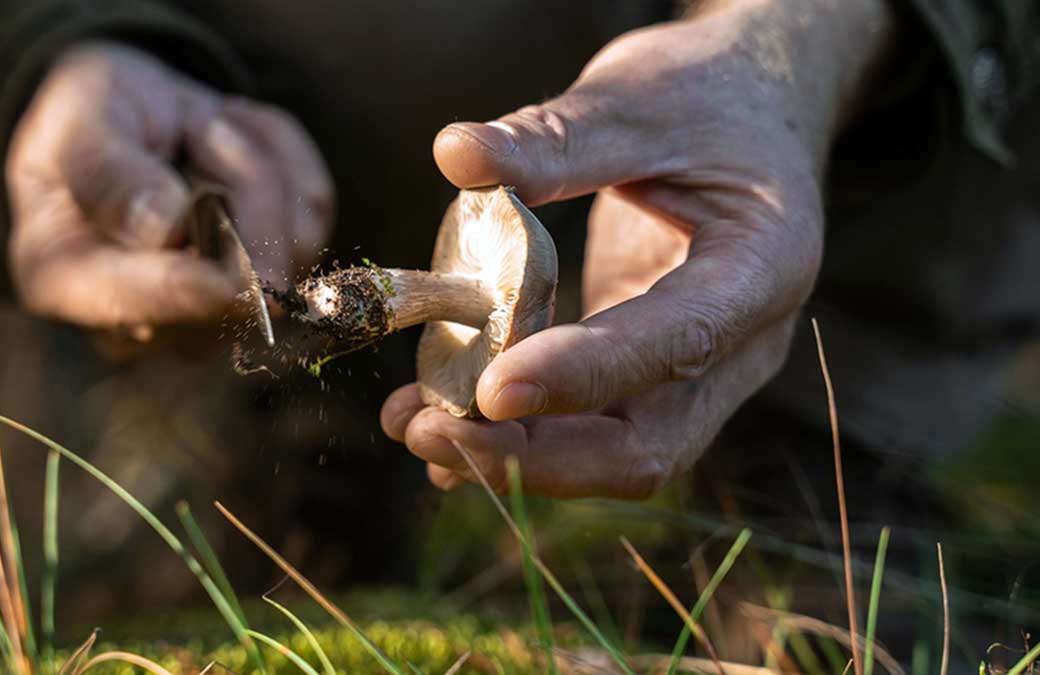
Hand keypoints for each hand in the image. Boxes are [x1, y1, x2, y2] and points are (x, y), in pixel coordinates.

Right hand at [6, 41, 332, 348]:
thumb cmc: (89, 117)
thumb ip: (107, 170)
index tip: (233, 279)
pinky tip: (235, 146)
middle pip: (233, 283)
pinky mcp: (271, 276)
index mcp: (67, 281)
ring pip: (287, 244)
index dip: (190, 292)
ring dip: (257, 162)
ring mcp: (213, 308)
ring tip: (203, 131)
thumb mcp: (81, 118)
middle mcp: (146, 317)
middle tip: (195, 126)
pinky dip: (284, 160)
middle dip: (235, 183)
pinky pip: (312, 212)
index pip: (136, 305)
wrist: (131, 112)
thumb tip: (158, 228)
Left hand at [382, 0, 893, 497]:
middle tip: (430, 433)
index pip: (680, 341)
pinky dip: (518, 436)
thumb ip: (557, 137)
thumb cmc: (708, 97)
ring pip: (614, 453)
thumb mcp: (639, 98)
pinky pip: (590, 428)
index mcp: (762, 266)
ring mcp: (699, 371)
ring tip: (414, 428)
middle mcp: (741, 342)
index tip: (492, 389)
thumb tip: (456, 154)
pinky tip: (445, 425)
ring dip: (512, 456)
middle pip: (647, 441)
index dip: (586, 376)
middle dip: (535, 454)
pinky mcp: (652, 375)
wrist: (755, 112)